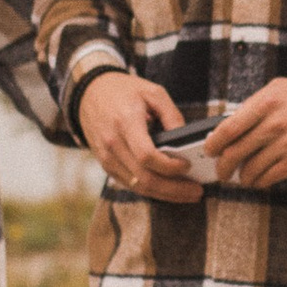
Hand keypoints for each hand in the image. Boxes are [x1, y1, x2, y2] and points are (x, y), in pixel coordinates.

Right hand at [80, 70, 201, 200]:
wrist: (89, 93)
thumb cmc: (124, 91)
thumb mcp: (152, 92)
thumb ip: (172, 115)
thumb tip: (187, 141)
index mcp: (126, 122)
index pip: (146, 155)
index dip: (169, 166)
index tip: (188, 164)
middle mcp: (113, 143)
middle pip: (144, 178)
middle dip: (174, 189)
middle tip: (197, 191)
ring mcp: (107, 157)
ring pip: (138, 186)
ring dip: (165, 194)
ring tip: (187, 193)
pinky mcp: (106, 164)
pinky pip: (130, 184)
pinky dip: (151, 190)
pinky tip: (168, 189)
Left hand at [206, 75, 286, 188]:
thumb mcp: (280, 88)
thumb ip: (255, 105)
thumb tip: (231, 124)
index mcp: (266, 102)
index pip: (229, 128)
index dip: (214, 143)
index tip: (210, 150)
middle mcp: (275, 123)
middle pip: (236, 152)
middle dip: (224, 166)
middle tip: (222, 171)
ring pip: (251, 169)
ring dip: (242, 177)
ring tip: (242, 177)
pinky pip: (270, 177)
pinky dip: (260, 182)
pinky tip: (259, 179)